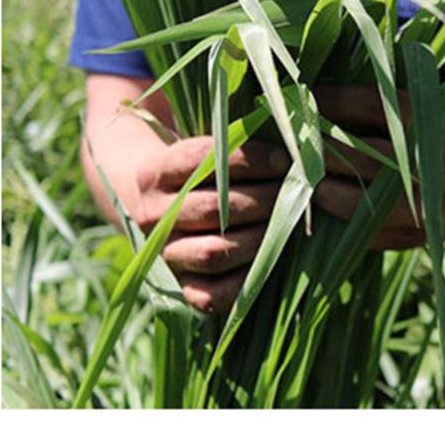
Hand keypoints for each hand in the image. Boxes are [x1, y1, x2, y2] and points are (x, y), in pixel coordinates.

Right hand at [133, 136, 289, 314]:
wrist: (162, 207)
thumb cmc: (201, 172)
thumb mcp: (206, 150)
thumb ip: (236, 147)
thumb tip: (290, 150)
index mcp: (154, 173)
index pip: (200, 160)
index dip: (248, 159)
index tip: (282, 159)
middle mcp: (151, 216)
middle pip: (212, 208)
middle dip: (262, 199)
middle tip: (293, 192)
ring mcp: (164, 255)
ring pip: (212, 253)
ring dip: (258, 238)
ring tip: (285, 223)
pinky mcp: (179, 287)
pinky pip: (210, 295)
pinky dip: (243, 282)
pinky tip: (268, 260)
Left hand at [312, 85, 444, 249]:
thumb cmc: (417, 145)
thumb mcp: (409, 115)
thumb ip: (373, 101)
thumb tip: (305, 86)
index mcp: (434, 117)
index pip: (375, 103)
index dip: (331, 102)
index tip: (296, 101)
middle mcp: (438, 160)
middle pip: (366, 155)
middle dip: (319, 152)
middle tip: (284, 148)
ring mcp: (431, 202)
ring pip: (363, 199)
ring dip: (323, 189)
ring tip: (298, 179)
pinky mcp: (417, 234)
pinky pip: (367, 229)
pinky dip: (338, 217)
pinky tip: (319, 203)